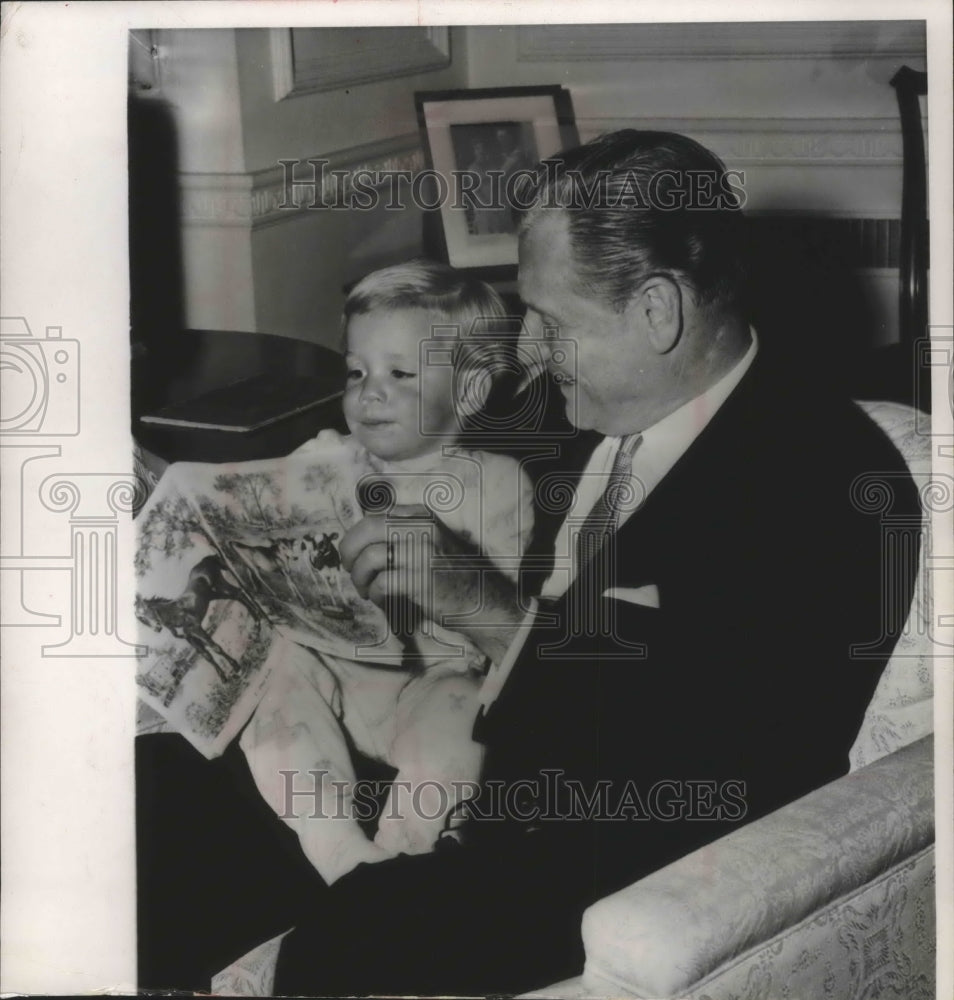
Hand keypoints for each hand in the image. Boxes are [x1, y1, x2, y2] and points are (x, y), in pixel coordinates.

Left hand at [340, 505, 522, 662]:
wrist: (481, 599)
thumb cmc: (448, 572)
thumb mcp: (428, 540)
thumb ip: (400, 531)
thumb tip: (360, 532)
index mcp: (421, 516)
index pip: (374, 517)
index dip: (355, 536)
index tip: (353, 553)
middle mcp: (422, 529)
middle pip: (366, 531)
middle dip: (349, 552)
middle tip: (349, 569)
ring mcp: (422, 553)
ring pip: (369, 559)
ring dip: (360, 578)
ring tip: (366, 590)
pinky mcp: (421, 580)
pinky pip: (382, 584)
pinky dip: (375, 595)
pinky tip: (382, 600)